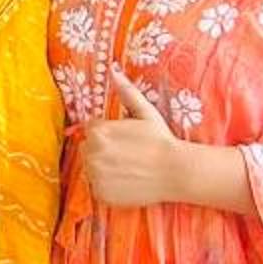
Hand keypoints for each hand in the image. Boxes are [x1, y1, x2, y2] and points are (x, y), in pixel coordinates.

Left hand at [77, 73, 194, 210]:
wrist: (174, 171)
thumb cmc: (160, 140)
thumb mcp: (145, 112)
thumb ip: (126, 91)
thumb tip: (113, 69)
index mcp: (98, 132)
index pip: (91, 131)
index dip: (108, 134)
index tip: (124, 140)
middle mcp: (92, 154)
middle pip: (88, 150)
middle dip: (102, 151)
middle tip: (127, 155)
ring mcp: (95, 176)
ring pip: (91, 169)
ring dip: (104, 168)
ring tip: (127, 168)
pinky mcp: (101, 194)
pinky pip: (97, 188)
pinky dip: (108, 186)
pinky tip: (126, 181)